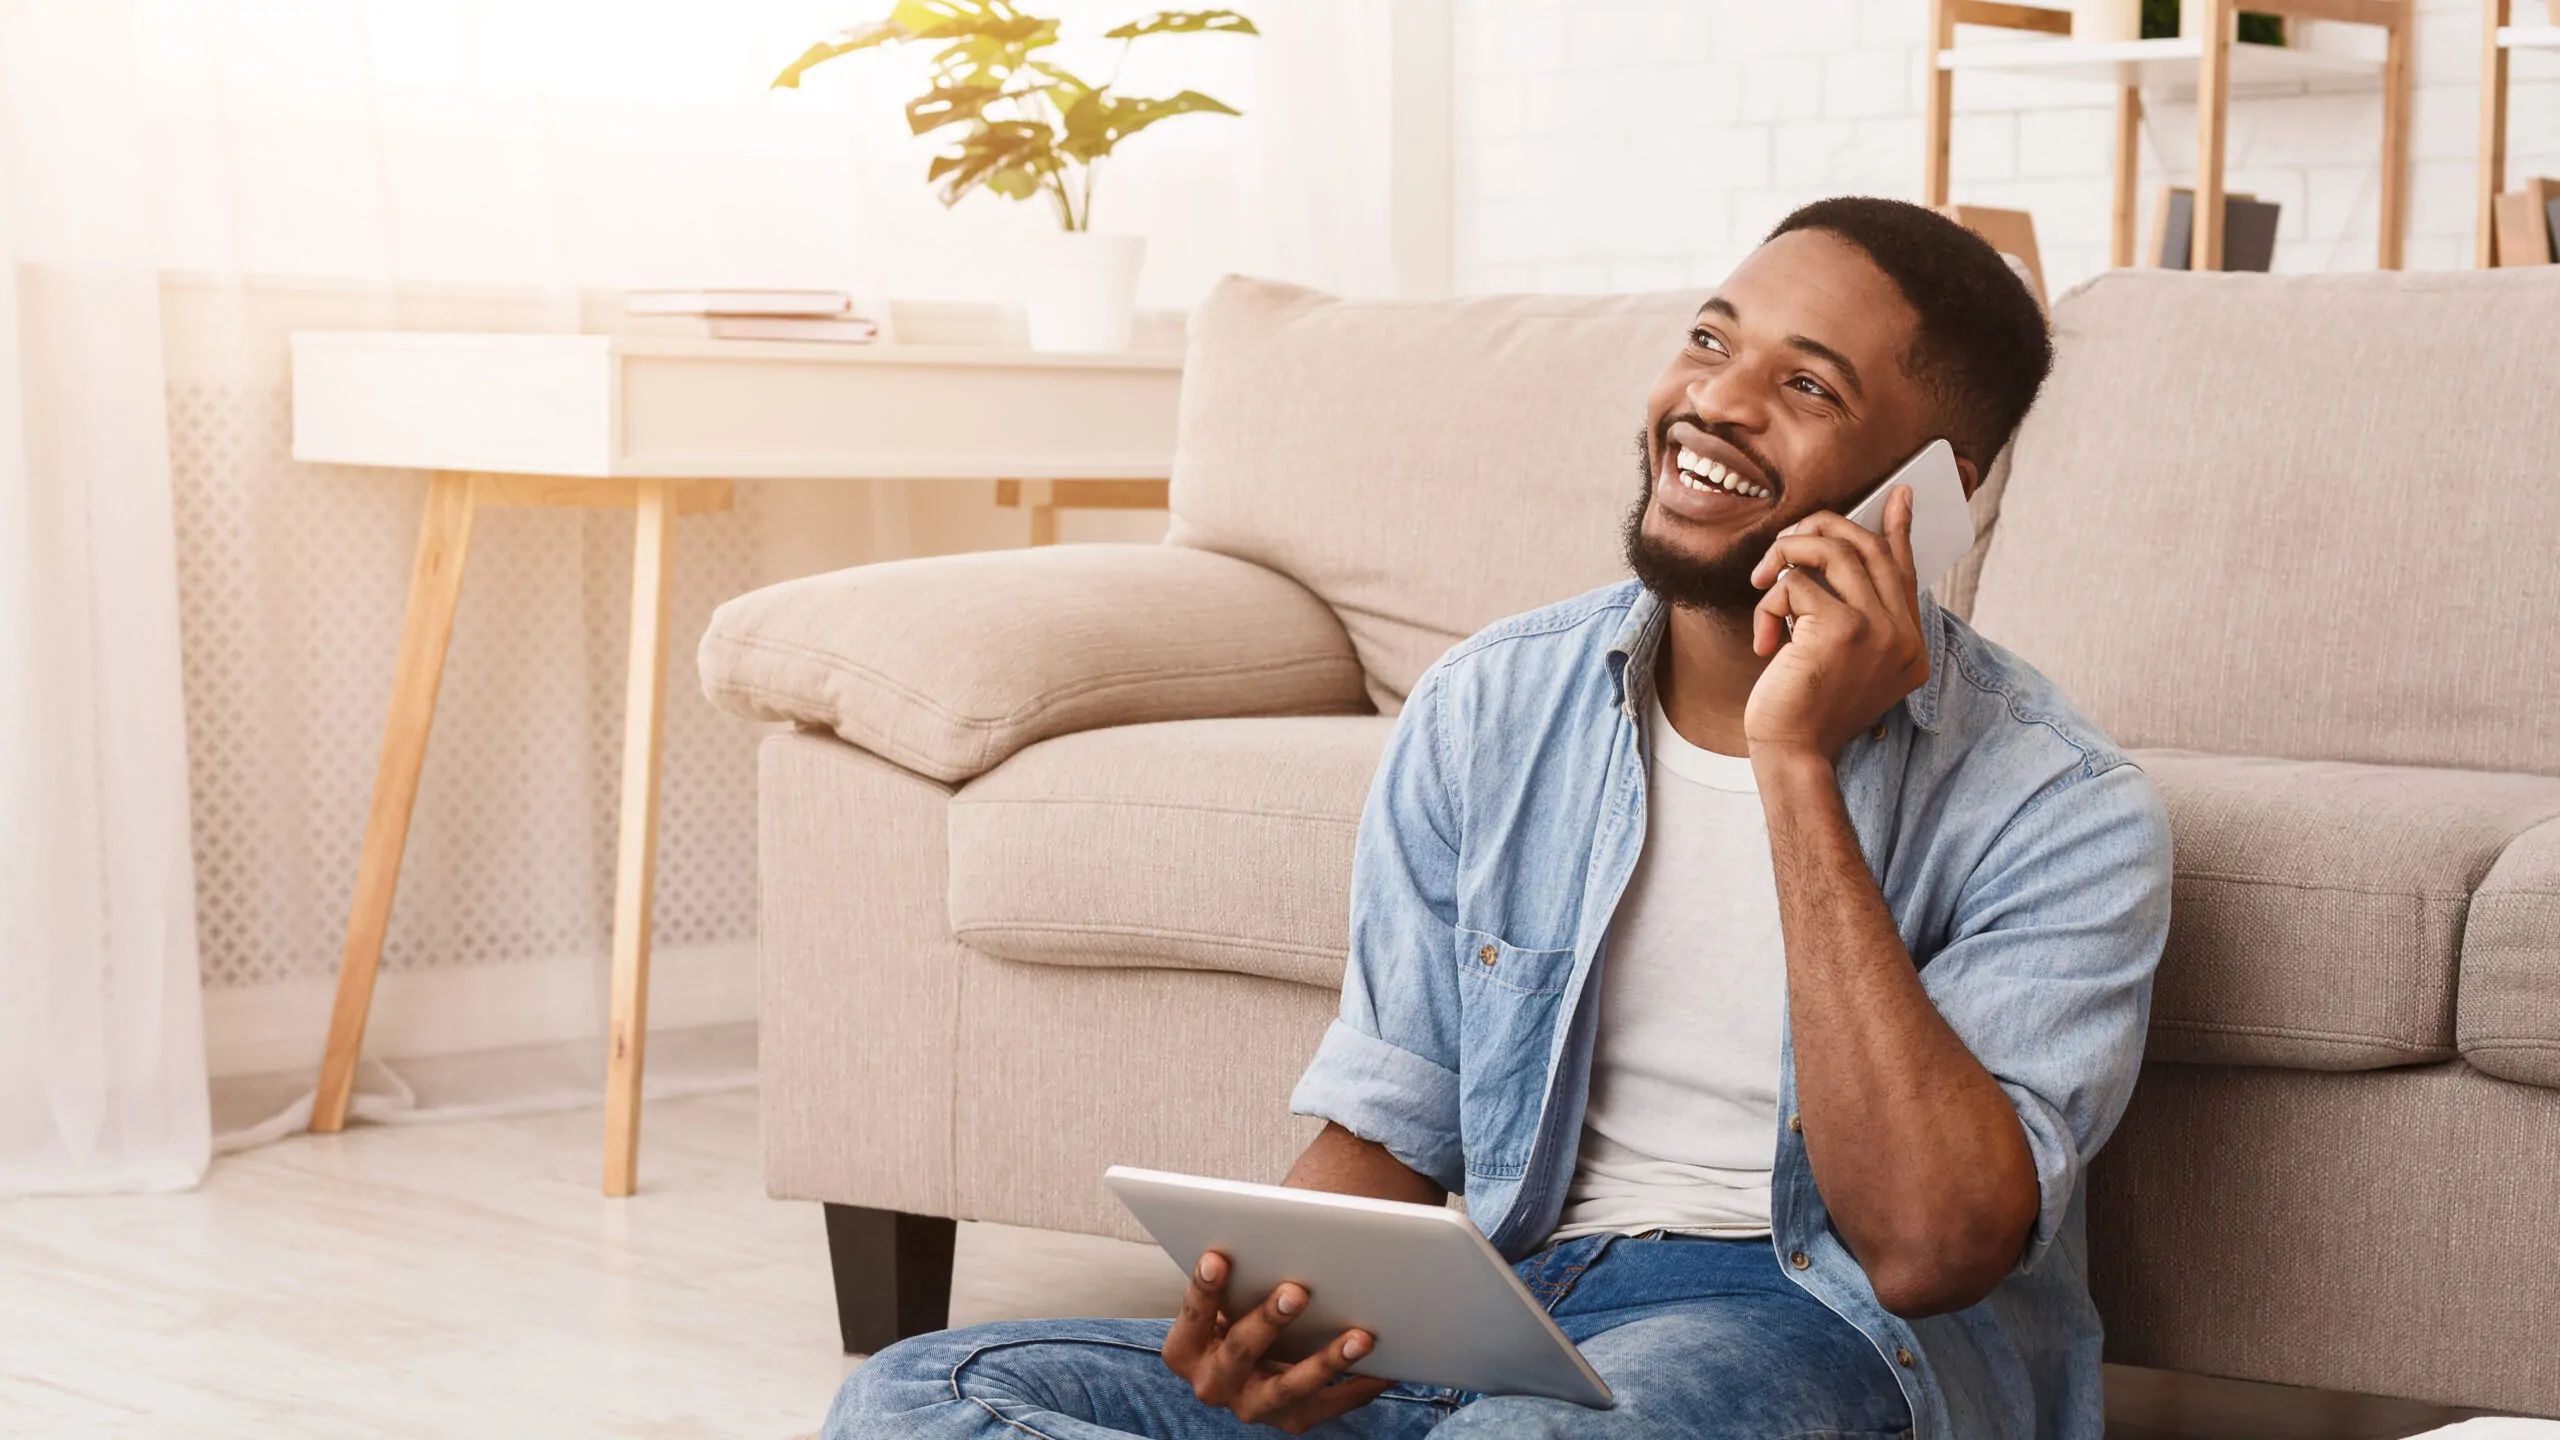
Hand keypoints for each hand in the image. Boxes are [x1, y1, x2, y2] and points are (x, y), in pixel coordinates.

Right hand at [1160, 1250, 1391, 1433]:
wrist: (1248, 1371)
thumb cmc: (1236, 1316)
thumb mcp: (1223, 1301)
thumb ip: (1234, 1277)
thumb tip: (1273, 1233)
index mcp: (1185, 1351)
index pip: (1193, 1315)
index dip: (1203, 1288)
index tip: (1217, 1257)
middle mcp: (1213, 1386)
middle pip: (1241, 1351)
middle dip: (1269, 1320)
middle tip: (1297, 1290)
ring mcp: (1252, 1408)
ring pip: (1290, 1387)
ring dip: (1327, 1361)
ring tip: (1360, 1337)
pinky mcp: (1290, 1421)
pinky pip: (1330, 1405)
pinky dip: (1360, 1386)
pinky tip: (1387, 1367)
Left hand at [1744, 485, 1930, 763]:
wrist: (1793, 753)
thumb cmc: (1806, 708)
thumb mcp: (1838, 660)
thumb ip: (1852, 614)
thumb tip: (1839, 557)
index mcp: (1910, 644)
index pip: (1904, 571)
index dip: (1897, 530)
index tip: (1898, 495)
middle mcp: (1904, 635)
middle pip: (1868, 548)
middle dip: (1820, 530)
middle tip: (1786, 538)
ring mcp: (1879, 630)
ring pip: (1833, 552)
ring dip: (1787, 555)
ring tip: (1762, 581)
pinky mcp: (1843, 629)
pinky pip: (1797, 583)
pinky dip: (1768, 604)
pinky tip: (1765, 641)